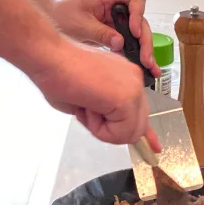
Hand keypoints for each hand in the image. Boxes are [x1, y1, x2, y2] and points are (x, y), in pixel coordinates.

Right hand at [25, 36, 160, 148]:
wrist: (49, 58)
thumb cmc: (57, 73)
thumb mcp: (87, 98)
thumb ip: (104, 111)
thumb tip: (107, 124)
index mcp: (127, 76)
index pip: (142, 111)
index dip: (146, 133)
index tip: (154, 147)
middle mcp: (135, 80)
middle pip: (138, 126)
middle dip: (112, 130)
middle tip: (87, 112)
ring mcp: (134, 88)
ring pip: (129, 133)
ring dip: (103, 130)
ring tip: (85, 107)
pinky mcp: (126, 99)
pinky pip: (119, 133)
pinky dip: (99, 130)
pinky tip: (87, 108)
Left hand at [51, 0, 159, 75]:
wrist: (50, 18)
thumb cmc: (60, 13)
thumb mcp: (79, 24)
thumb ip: (99, 32)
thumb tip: (120, 43)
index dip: (138, 13)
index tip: (134, 31)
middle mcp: (115, 9)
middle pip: (140, 20)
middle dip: (145, 39)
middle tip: (146, 58)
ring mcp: (116, 22)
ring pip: (138, 34)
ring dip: (144, 50)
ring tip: (150, 68)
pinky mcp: (113, 34)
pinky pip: (129, 44)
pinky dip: (136, 55)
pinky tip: (144, 69)